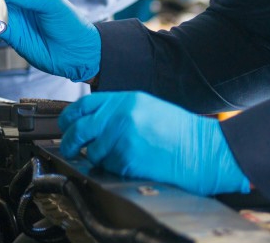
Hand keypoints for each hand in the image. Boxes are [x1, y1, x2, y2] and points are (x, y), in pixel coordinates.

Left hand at [59, 91, 250, 195]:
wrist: (204, 151)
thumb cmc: (179, 132)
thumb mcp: (146, 107)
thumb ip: (117, 111)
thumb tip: (91, 122)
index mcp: (124, 100)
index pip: (82, 106)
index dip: (69, 117)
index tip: (65, 126)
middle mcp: (120, 117)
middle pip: (78, 129)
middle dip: (70, 142)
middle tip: (70, 149)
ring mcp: (122, 138)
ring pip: (93, 152)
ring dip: (97, 158)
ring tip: (115, 158)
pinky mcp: (127, 160)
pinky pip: (108, 167)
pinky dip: (113, 169)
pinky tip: (129, 165)